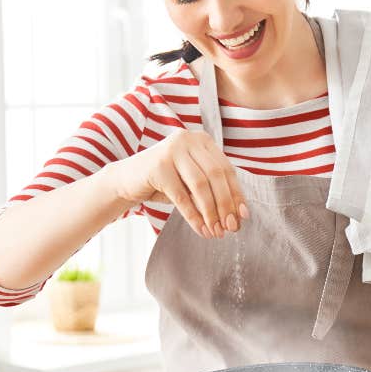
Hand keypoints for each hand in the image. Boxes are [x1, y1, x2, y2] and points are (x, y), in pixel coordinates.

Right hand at [105, 129, 248, 237]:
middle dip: (225, 205)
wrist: (127, 180)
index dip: (236, 194)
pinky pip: (181, 196)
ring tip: (215, 232)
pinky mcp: (158, 166)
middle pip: (216, 176)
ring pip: (200, 185)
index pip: (226, 169)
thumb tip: (239, 216)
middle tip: (230, 228)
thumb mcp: (191, 183)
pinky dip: (193, 216)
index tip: (243, 217)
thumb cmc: (164, 182)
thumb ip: (213, 190)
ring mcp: (172, 150)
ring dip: (211, 212)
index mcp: (201, 140)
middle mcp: (188, 139)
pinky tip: (200, 229)